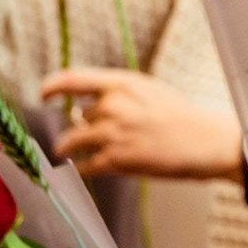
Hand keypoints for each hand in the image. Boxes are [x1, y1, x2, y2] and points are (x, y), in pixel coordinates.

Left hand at [41, 68, 242, 181]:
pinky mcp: (114, 160)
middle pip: (79, 116)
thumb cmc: (181, 114)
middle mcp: (112, 106)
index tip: (43, 94)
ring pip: (71, 141)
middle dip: (84, 125)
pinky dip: (82, 168)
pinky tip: (89, 168)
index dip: (52, 86)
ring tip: (67, 152)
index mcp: (122, 84)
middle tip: (94, 133)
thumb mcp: (149, 89)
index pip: (72, 79)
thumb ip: (119, 91)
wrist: (204, 141)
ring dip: (68, 148)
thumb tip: (89, 102)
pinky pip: (83, 165)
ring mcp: (111, 134)